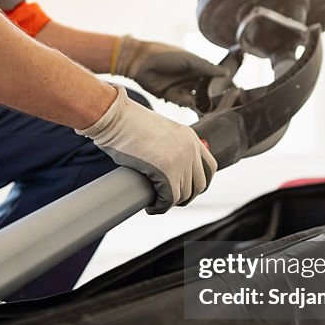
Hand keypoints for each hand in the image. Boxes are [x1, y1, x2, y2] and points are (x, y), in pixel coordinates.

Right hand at [76, 86, 215, 213]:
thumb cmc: (127, 123)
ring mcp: (180, 161)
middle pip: (199, 185)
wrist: (115, 117)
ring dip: (169, 202)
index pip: (210, 167)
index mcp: (190, 137)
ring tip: (156, 202)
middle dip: (185, 196)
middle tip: (168, 199)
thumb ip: (169, 145)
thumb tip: (166, 164)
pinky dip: (160, 207)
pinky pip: (169, 199)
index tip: (187, 189)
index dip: (200, 183)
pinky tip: (151, 207)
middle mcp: (190, 149)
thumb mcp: (159, 130)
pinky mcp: (166, 173)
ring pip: (183, 194)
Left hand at [112, 35, 230, 108]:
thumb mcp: (189, 60)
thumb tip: (226, 73)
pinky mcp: (171, 96)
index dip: (221, 85)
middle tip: (223, 105)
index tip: (232, 92)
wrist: (141, 62)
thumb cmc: (166, 55)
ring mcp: (181, 88)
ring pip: (195, 99)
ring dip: (202, 104)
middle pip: (205, 91)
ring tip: (212, 109)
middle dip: (213, 98)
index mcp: (197, 67)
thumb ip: (207, 67)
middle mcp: (190, 78)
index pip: (213, 78)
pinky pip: (183, 103)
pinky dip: (189, 105)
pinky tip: (196, 106)